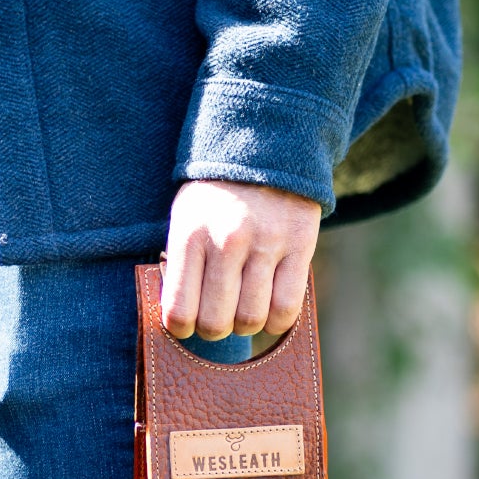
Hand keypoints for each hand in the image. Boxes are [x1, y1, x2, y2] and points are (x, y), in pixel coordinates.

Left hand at [162, 179, 321, 340]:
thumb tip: (178, 320)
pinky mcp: (300, 246)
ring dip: (245, 326)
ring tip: (243, 310)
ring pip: (252, 319)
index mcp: (190, 236)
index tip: (186, 324)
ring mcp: (266, 244)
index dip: (181, 330)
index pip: (179, 311)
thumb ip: (179, 266)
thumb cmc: (215, 197)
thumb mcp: (184, 220)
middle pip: (217, 323)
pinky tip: (269, 310)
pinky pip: (287, 308)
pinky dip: (276, 321)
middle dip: (214, 330)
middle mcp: (227, 241)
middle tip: (217, 317)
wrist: (264, 149)